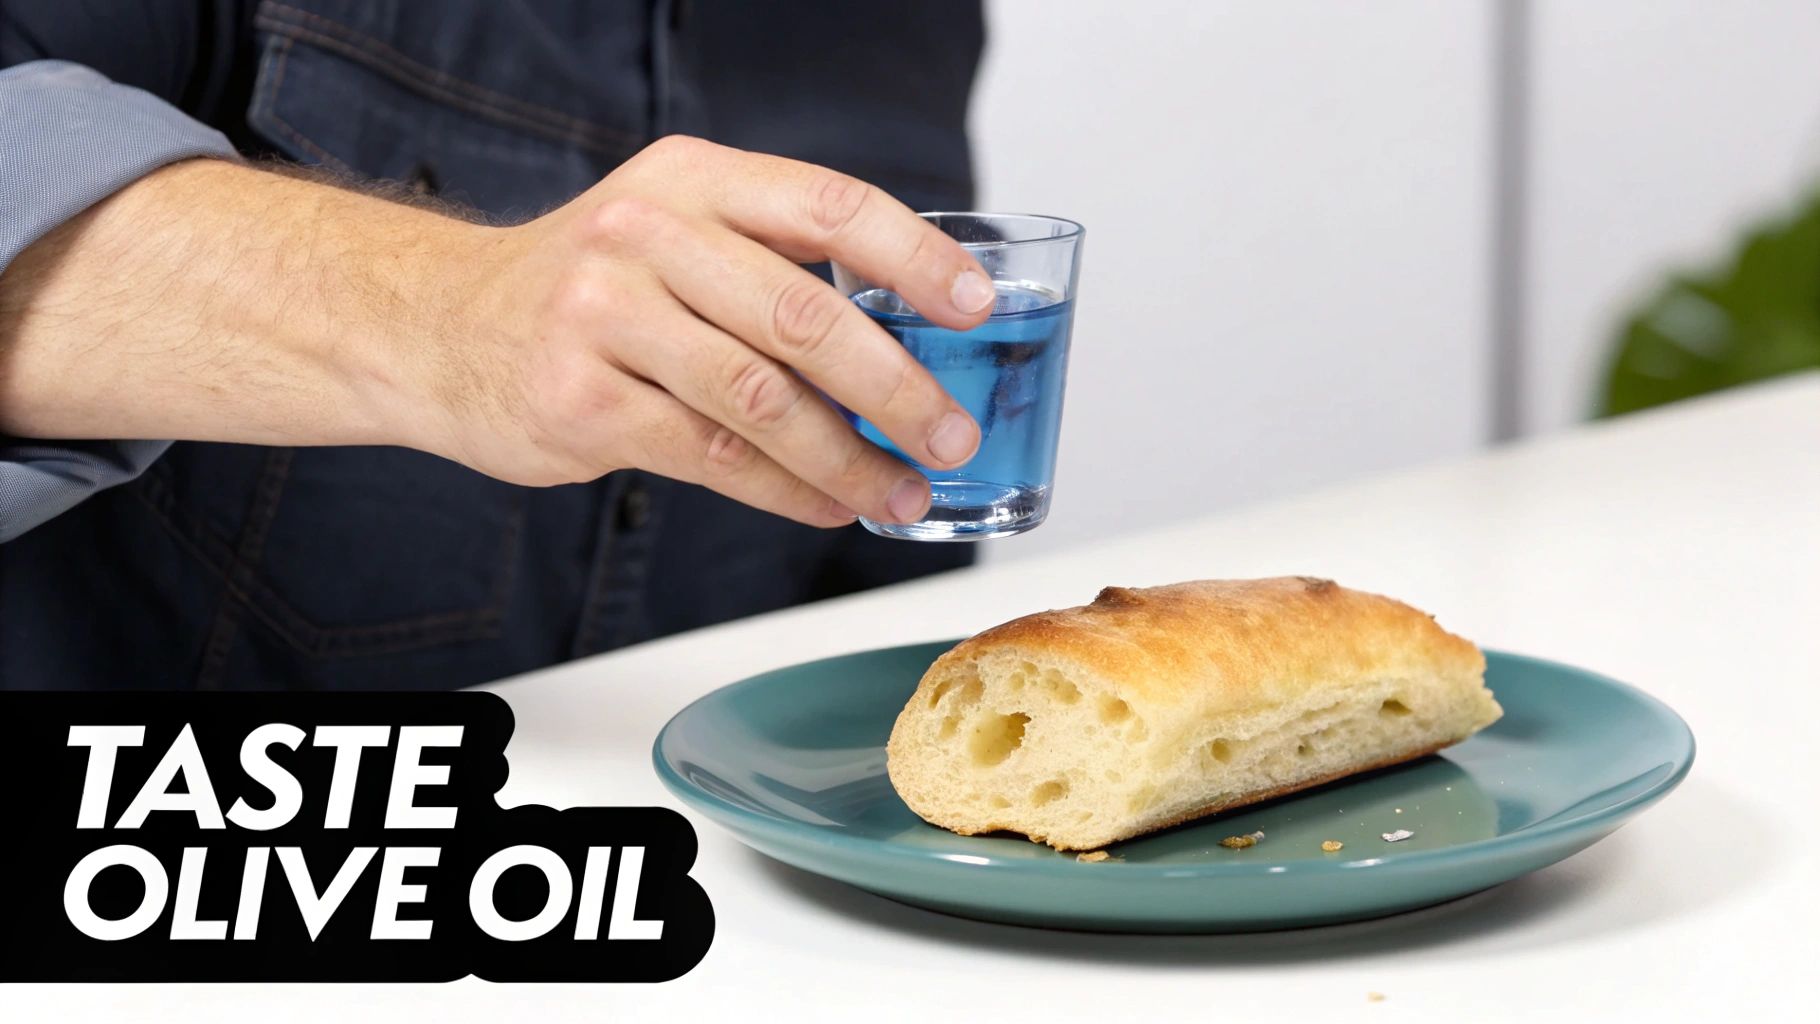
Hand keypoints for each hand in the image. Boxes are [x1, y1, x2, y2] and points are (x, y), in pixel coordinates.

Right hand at [401, 136, 993, 525]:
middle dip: (896, 384)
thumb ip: (774, 266)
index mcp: (694, 180)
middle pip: (803, 314)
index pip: (827, 205)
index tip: (975, 308)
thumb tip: (911, 340)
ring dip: (848, 458)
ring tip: (903, 492)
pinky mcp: (580, 402)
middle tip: (953, 432)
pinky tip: (829, 506)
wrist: (438, 325)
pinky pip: (711, 456)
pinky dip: (786, 490)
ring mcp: (605, 317)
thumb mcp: (673, 233)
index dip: (913, 257)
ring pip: (760, 399)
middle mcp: (647, 236)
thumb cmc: (587, 287)